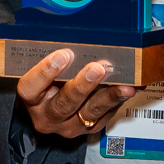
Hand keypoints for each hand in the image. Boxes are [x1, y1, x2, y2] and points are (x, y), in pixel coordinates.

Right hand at [15, 48, 136, 137]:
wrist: (56, 104)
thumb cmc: (50, 80)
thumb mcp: (45, 67)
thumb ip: (55, 55)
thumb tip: (78, 35)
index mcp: (32, 98)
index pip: (31, 87)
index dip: (45, 72)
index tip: (63, 55)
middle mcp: (48, 116)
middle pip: (63, 104)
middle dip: (82, 86)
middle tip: (97, 69)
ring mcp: (69, 125)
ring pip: (90, 113)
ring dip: (108, 97)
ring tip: (124, 85)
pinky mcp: (89, 128)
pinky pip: (106, 115)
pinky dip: (120, 100)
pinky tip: (133, 89)